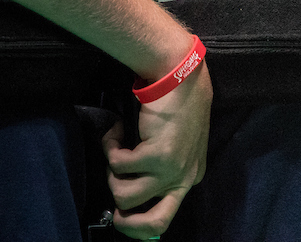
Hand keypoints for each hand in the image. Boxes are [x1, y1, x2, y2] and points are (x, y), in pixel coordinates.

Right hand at [101, 64, 212, 238]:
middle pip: (154, 223)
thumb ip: (160, 170)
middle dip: (127, 223)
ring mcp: (172, 169)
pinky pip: (117, 165)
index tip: (121, 215)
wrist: (180, 77)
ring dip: (112, 173)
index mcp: (190, 177)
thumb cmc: (175, 107)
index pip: (165, 218)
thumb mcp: (176, 145)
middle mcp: (185, 177)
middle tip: (113, 213)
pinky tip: (117, 130)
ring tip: (118, 149)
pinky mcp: (158, 156)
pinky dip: (110, 146)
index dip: (137, 222)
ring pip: (124, 195)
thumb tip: (128, 200)